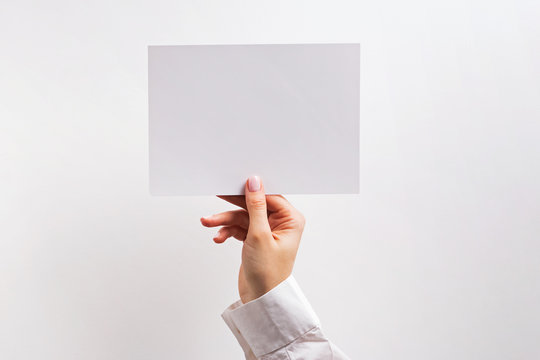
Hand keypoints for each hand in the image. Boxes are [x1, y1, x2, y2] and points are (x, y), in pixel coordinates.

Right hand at [200, 175, 305, 302]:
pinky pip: (238, 228)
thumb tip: (254, 182)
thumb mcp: (260, 235)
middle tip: (217, 197)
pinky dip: (228, 231)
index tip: (232, 186)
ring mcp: (267, 231)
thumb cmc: (268, 273)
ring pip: (242, 217)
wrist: (260, 300)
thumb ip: (256, 206)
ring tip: (208, 222)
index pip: (269, 197)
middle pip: (253, 205)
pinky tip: (219, 237)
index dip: (250, 191)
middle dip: (233, 206)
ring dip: (225, 220)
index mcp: (290, 220)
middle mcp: (280, 224)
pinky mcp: (255, 239)